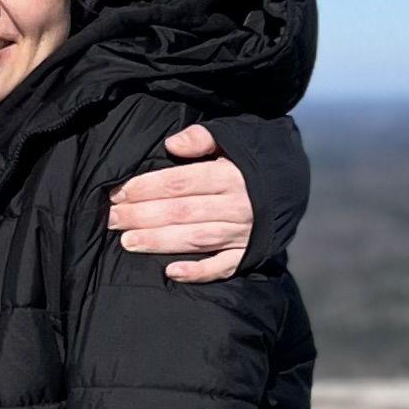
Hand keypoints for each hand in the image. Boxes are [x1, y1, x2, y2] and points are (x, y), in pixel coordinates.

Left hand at [108, 122, 253, 283]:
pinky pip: (222, 267)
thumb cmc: (254, 158)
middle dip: (143, 216)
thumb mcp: (234, 137)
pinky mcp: (248, 253)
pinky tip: (172, 272)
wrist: (296, 183)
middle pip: (181, 212)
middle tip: (112, 219)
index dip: (146, 188)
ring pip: (195, 239)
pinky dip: (198, 271)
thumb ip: (202, 138)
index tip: (118, 193)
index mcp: (230, 175)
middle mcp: (237, 206)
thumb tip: (172, 144)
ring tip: (128, 242)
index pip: (180, 182)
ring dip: (159, 242)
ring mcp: (242, 233)